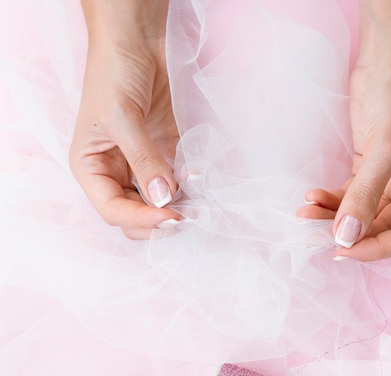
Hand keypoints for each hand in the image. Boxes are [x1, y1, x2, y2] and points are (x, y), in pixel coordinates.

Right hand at [70, 0, 179, 238]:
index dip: (141, 219)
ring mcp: (142, 164)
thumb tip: (163, 197)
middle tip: (187, 217)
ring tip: (199, 204)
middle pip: (135, 214)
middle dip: (159, 220)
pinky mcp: (165, 153)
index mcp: (91, 167)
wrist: (136, 40)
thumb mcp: (122, 118)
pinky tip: (201, 178)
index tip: (171, 217)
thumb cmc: (114, 73)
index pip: (113, 210)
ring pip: (159, 203)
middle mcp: (115, 171)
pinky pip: (178, 181)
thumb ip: (143, 160)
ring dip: (178, 207)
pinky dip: (190, 186)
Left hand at [297, 0, 390, 260]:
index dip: (379, 248)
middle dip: (351, 231)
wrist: (390, 54)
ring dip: (336, 215)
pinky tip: (312, 196)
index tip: (344, 249)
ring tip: (306, 212)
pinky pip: (354, 193)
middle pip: (385, 227)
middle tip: (318, 235)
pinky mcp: (375, 167)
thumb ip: (364, 197)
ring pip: (365, 212)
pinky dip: (334, 198)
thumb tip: (345, 237)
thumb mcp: (384, 150)